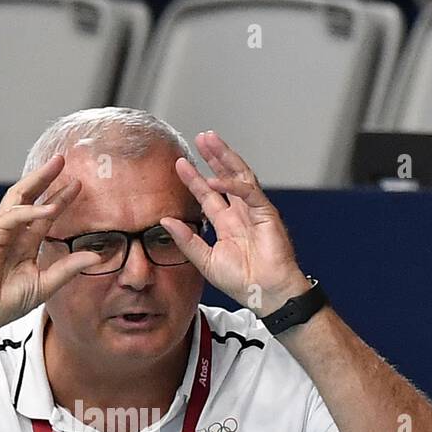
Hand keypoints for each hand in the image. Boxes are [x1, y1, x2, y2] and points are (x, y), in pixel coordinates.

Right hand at [0, 155, 100, 355]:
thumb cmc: (3, 303)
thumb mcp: (45, 284)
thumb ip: (68, 268)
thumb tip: (96, 257)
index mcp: (22, 245)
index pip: (43, 216)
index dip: (59, 199)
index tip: (77, 185)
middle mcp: (10, 234)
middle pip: (28, 197)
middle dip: (45, 178)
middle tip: (62, 160)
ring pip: (17, 198)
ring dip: (37, 181)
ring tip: (56, 168)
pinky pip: (12, 217)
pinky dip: (30, 211)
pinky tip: (49, 209)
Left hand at [161, 131, 311, 314]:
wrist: (264, 293)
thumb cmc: (242, 281)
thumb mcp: (205, 260)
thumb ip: (186, 241)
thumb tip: (165, 221)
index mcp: (227, 224)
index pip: (208, 195)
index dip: (195, 179)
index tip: (180, 164)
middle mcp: (241, 213)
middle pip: (226, 177)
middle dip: (213, 157)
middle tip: (201, 138)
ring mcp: (254, 211)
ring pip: (240, 175)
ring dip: (225, 157)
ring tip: (211, 140)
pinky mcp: (267, 213)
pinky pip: (249, 192)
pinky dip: (232, 184)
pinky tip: (216, 179)